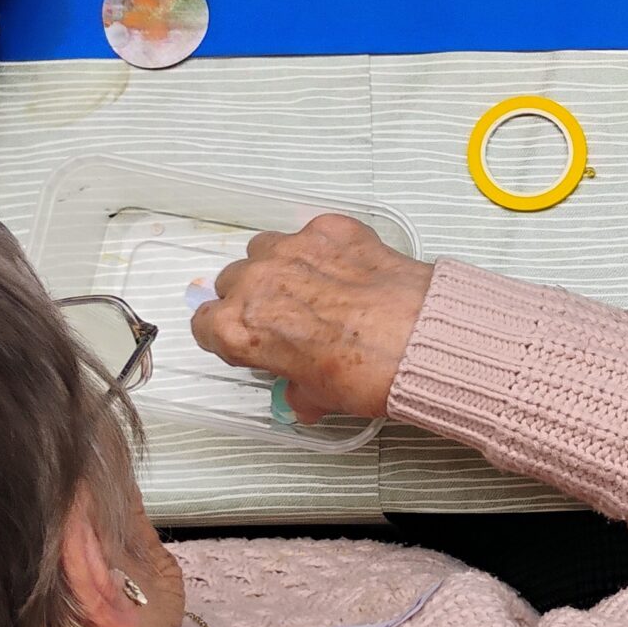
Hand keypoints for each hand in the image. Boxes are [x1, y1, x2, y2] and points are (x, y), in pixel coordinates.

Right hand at [189, 215, 437, 421]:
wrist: (421, 340)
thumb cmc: (369, 372)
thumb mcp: (321, 397)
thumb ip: (298, 391)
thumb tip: (301, 395)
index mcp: (239, 329)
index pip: (206, 325)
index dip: (227, 336)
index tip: (249, 343)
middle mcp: (256, 282)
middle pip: (232, 282)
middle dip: (253, 298)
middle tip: (286, 318)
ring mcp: (293, 249)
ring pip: (265, 249)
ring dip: (279, 267)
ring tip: (314, 289)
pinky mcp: (330, 229)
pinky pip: (311, 233)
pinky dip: (323, 249)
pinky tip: (347, 271)